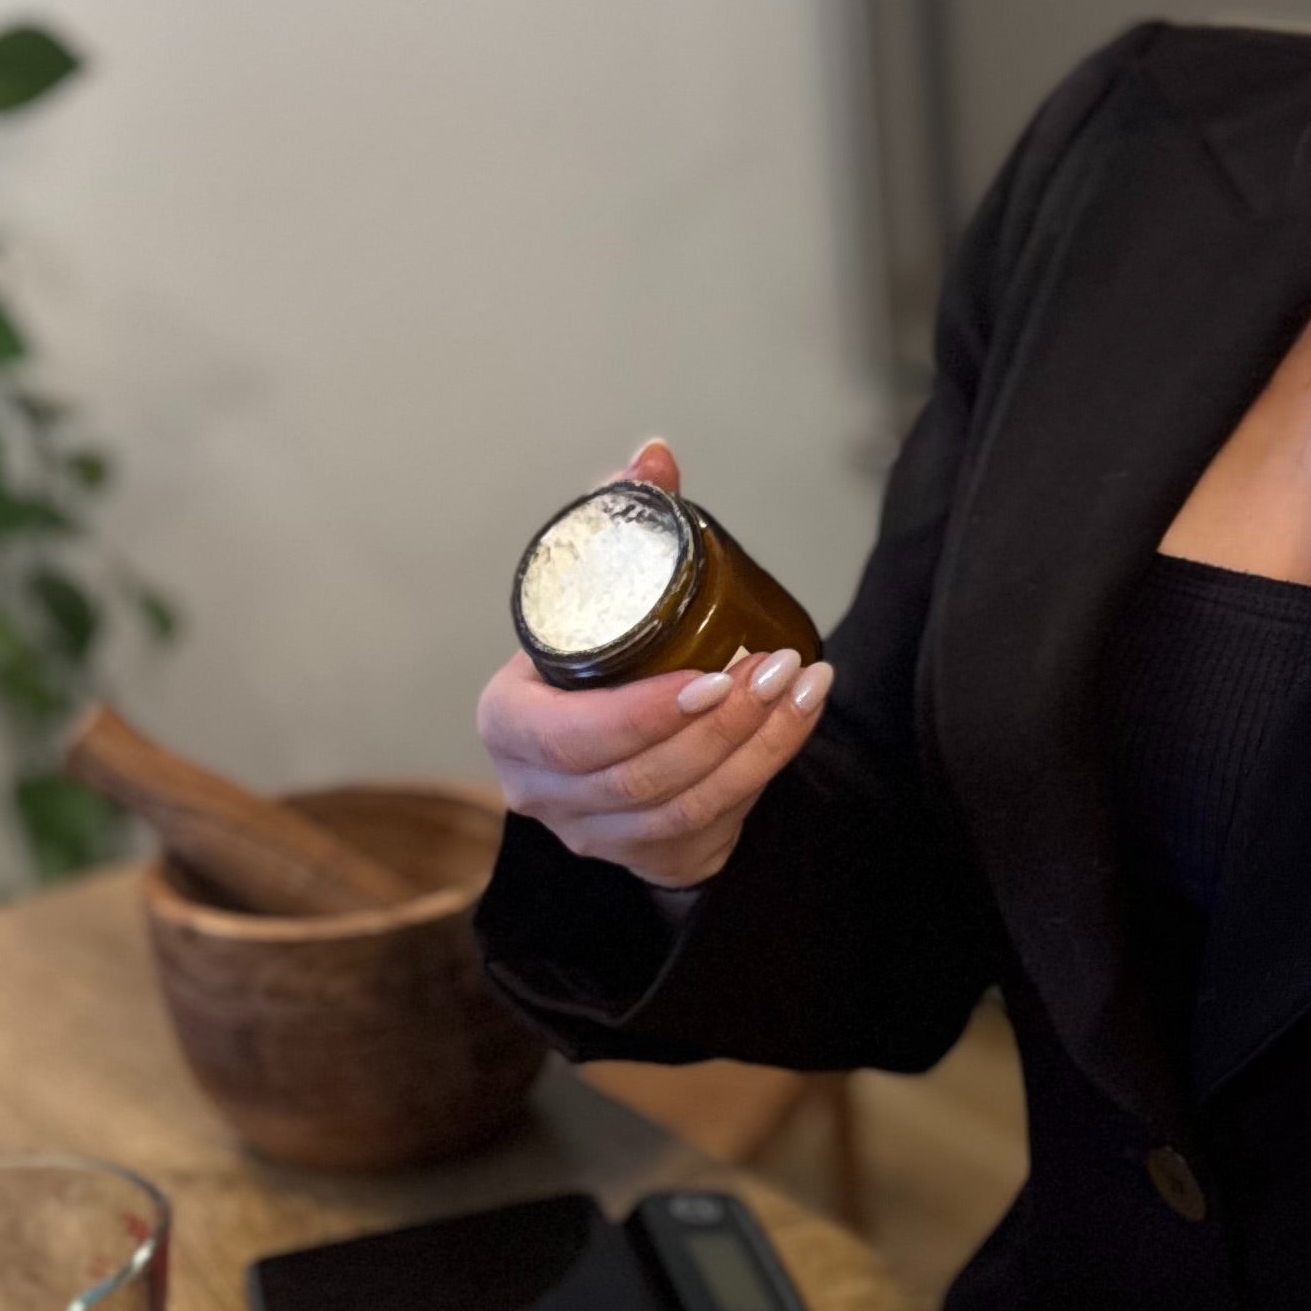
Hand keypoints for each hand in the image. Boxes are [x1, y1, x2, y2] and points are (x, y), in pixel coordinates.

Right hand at [476, 440, 834, 888]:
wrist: (615, 740)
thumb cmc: (598, 658)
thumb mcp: (596, 595)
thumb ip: (622, 523)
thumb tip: (655, 456)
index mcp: (511, 723)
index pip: (567, 736)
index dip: (640, 713)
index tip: (709, 672)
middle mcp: (540, 789)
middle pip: (637, 774)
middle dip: (719, 723)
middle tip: (775, 665)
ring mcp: (594, 831)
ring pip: (682, 803)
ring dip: (754, 744)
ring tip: (799, 683)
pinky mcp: (647, 854)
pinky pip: (714, 822)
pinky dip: (766, 766)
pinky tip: (800, 716)